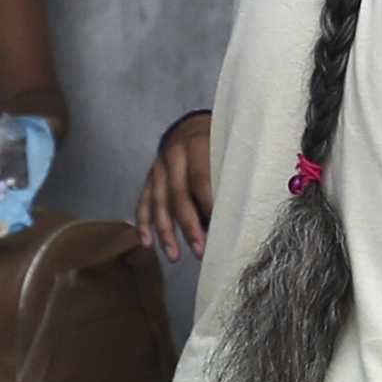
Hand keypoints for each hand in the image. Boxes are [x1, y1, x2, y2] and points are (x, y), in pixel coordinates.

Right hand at [137, 109, 217, 259]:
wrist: (191, 125)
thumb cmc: (218, 143)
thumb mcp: (227, 149)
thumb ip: (229, 174)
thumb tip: (237, 213)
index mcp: (197, 145)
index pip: (201, 180)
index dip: (208, 206)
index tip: (218, 230)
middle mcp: (173, 155)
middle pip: (178, 196)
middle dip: (188, 226)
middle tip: (199, 251)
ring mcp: (158, 167)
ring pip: (159, 203)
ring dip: (165, 232)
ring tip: (174, 256)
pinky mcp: (149, 178)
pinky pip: (144, 203)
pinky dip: (144, 224)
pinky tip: (147, 243)